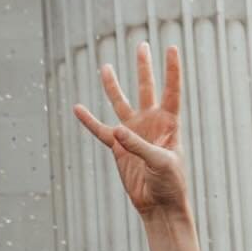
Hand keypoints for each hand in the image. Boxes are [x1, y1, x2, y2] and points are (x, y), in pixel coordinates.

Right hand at [73, 43, 189, 219]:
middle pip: (147, 88)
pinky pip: (101, 131)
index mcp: (169, 123)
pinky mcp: (118, 148)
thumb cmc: (170, 183)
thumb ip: (139, 145)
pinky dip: (89, 121)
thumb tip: (117, 129)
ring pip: (121, 104)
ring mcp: (133, 134)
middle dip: (144, 67)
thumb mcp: (160, 162)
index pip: (171, 90)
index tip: (172, 47)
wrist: (159, 205)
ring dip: (113, 86)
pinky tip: (78, 109)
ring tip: (105, 67)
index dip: (172, 70)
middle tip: (143, 45)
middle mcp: (151, 123)